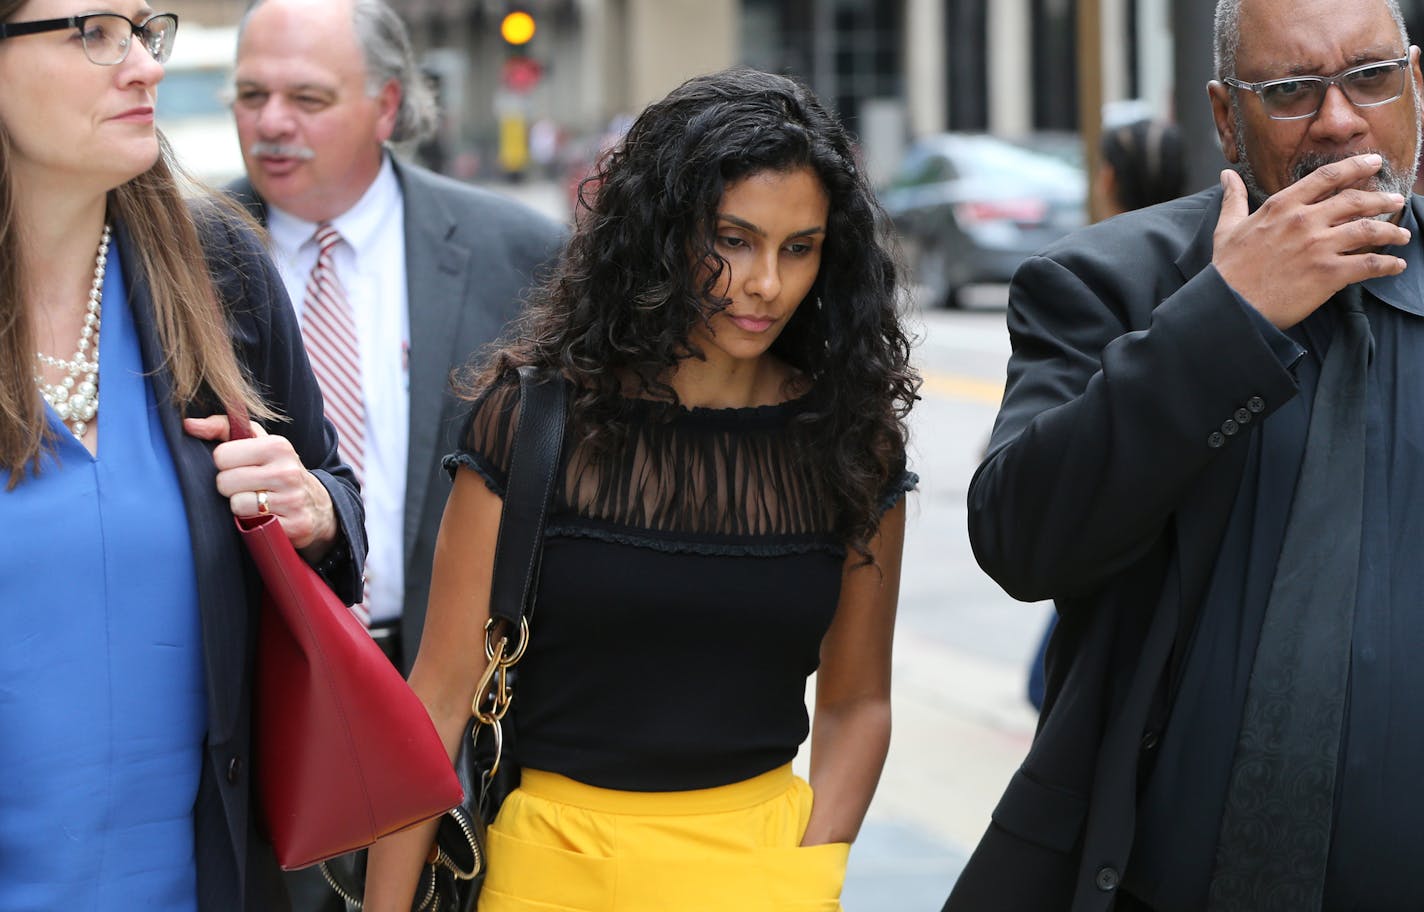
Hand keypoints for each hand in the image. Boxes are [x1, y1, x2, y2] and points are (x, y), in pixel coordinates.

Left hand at [184, 414, 337, 555]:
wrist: (318, 506)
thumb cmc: (277, 469)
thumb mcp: (258, 443)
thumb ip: (222, 428)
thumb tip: (188, 424)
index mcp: (277, 446)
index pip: (221, 455)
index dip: (225, 465)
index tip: (239, 467)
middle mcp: (287, 471)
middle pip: (225, 482)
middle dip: (230, 487)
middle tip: (246, 487)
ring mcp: (292, 500)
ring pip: (236, 505)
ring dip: (241, 507)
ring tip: (255, 503)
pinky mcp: (294, 526)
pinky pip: (252, 527)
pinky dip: (254, 524)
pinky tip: (266, 518)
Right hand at [1213, 153, 1410, 328]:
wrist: (1229, 304)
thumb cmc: (1228, 268)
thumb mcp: (1226, 227)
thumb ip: (1233, 199)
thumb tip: (1226, 175)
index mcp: (1283, 206)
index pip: (1328, 177)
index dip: (1356, 166)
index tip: (1374, 162)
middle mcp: (1305, 221)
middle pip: (1356, 200)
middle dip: (1382, 199)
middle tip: (1397, 200)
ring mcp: (1319, 247)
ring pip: (1369, 230)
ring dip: (1392, 231)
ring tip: (1403, 234)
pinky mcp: (1329, 274)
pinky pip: (1369, 265)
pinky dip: (1388, 265)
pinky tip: (1396, 266)